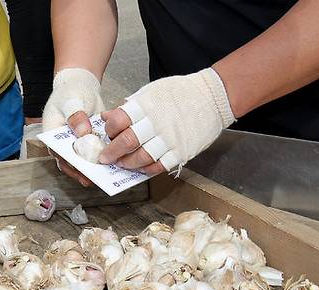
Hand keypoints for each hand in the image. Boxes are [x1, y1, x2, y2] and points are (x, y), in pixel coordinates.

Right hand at [42, 68, 103, 186]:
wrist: (81, 86)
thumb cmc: (71, 92)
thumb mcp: (71, 101)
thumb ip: (76, 116)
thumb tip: (83, 132)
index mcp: (52, 134)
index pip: (58, 153)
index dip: (69, 163)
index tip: (80, 169)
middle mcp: (63, 143)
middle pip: (70, 162)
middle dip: (83, 171)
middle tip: (95, 178)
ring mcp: (76, 145)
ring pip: (83, 161)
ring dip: (93, 168)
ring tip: (105, 174)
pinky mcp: (88, 144)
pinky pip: (94, 154)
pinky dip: (102, 159)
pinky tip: (112, 163)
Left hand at [98, 67, 235, 174]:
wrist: (213, 97)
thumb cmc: (182, 93)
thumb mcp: (152, 91)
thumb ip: (129, 106)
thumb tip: (108, 117)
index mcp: (147, 105)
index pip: (119, 120)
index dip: (109, 130)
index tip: (107, 134)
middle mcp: (157, 122)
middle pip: (127, 141)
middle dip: (112, 152)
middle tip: (106, 158)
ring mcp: (170, 138)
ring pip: (141, 157)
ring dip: (128, 163)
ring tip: (122, 163)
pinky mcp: (181, 151)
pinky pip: (160, 165)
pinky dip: (148, 169)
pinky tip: (142, 167)